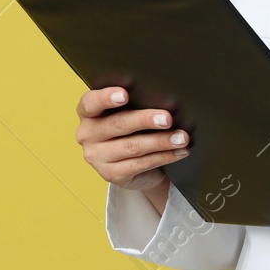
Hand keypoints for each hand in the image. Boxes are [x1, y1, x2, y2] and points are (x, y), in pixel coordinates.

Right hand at [74, 86, 190, 191]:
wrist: (131, 163)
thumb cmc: (131, 128)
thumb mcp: (126, 112)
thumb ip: (134, 103)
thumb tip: (163, 97)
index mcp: (87, 113)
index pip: (90, 103)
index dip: (106, 97)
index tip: (124, 94)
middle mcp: (87, 135)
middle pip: (117, 124)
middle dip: (145, 120)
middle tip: (167, 118)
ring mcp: (97, 157)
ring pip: (133, 146)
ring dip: (161, 141)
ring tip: (182, 137)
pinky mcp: (111, 174)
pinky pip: (141, 164)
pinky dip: (164, 156)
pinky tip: (179, 151)